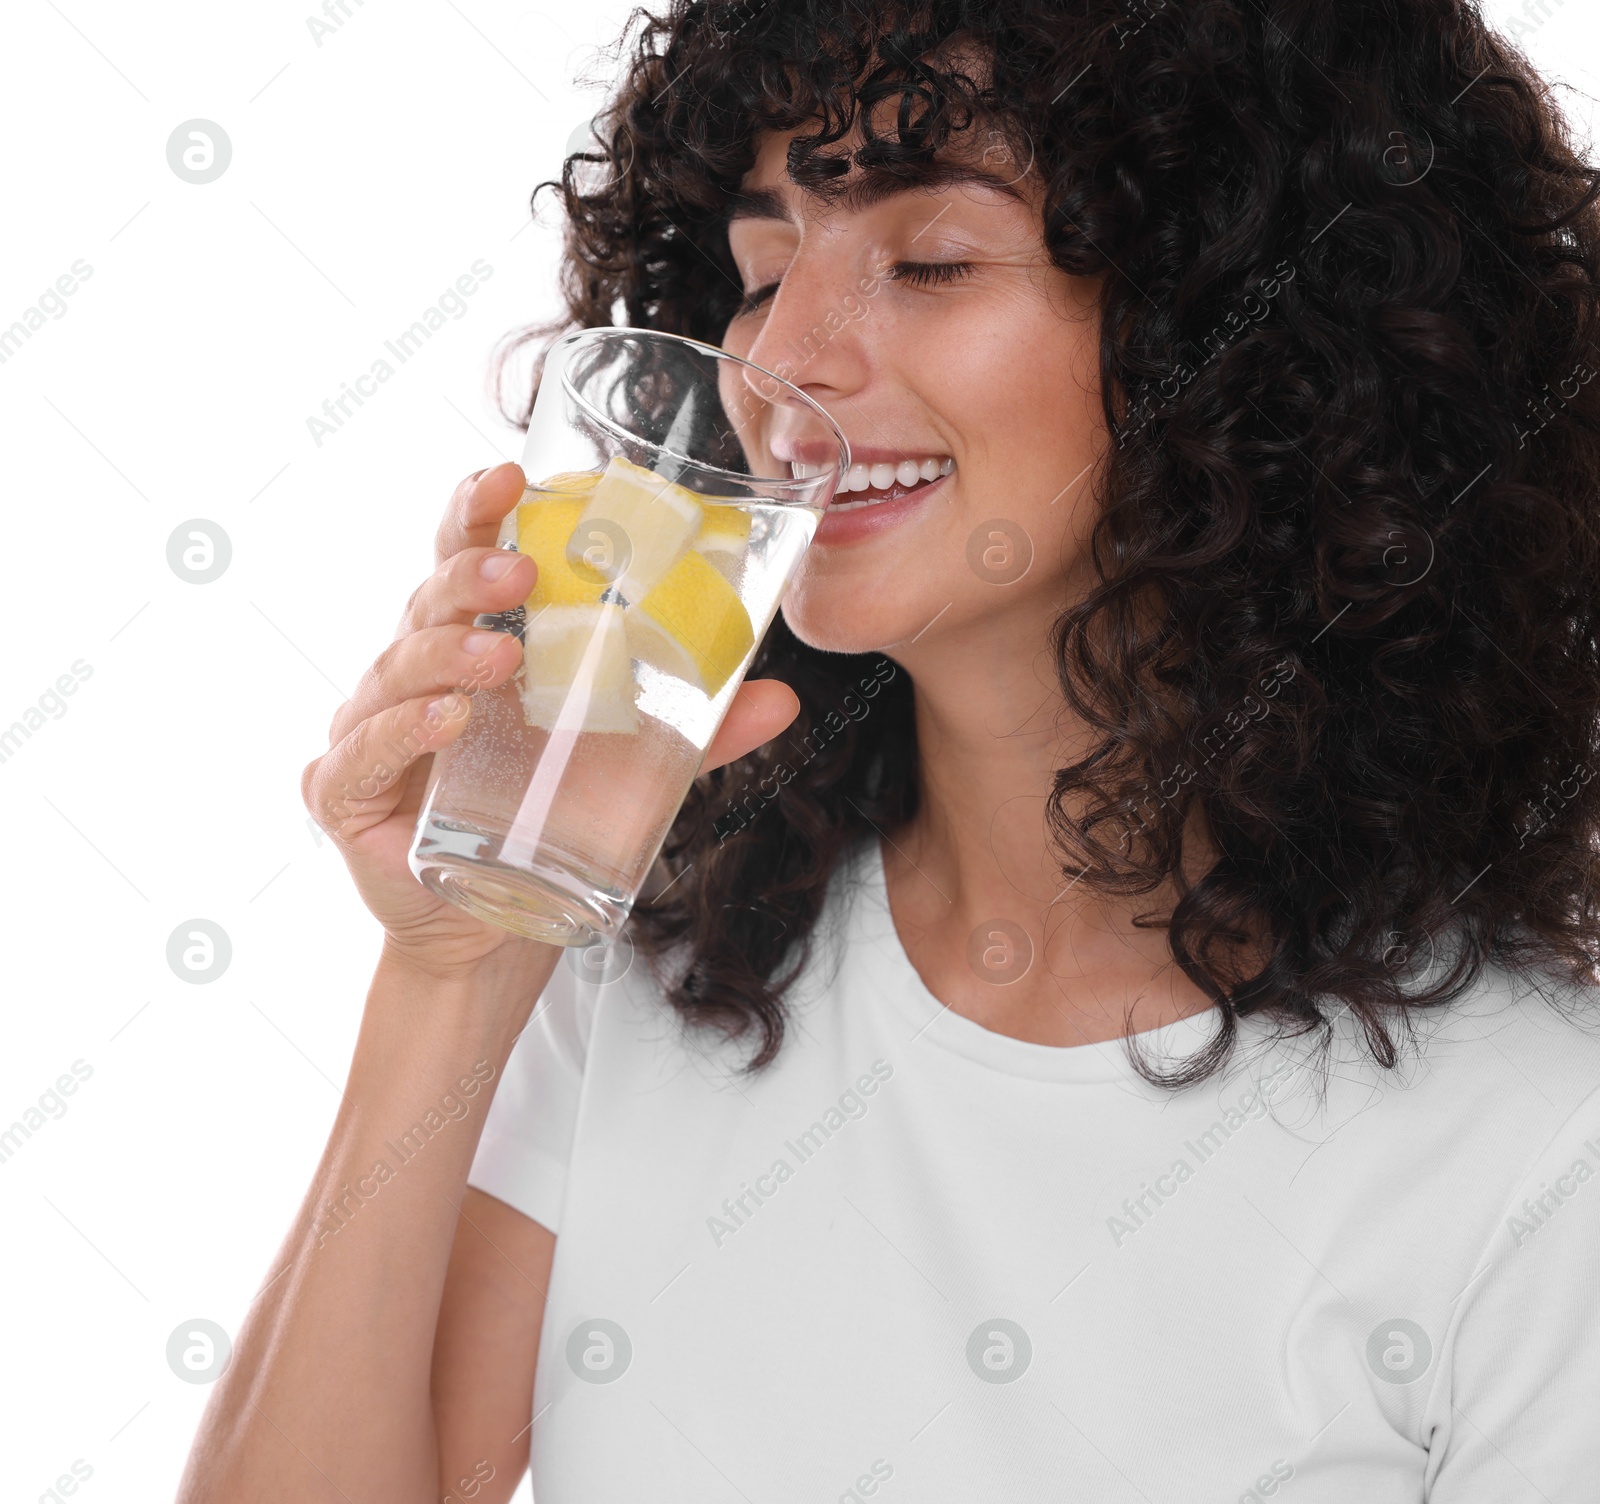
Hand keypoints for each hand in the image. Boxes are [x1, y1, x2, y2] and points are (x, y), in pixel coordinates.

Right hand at [301, 461, 800, 974]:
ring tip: (498, 659)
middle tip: (520, 575)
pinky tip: (446, 720)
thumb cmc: (547, 819)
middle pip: (429, 599)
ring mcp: (371, 726)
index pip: (465, 557)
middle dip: (470, 576)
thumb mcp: (633, 765)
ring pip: (397, 667)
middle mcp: (413, 670)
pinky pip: (367, 751)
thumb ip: (697, 729)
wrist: (492, 926)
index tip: (511, 477)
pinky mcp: (346, 792)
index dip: (478, 510)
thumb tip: (781, 698)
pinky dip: (404, 731)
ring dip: (447, 654)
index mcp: (473, 640)